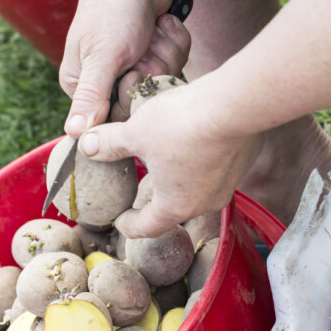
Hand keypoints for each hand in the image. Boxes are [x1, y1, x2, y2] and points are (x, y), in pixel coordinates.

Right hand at [60, 0, 188, 135]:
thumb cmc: (112, 9)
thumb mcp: (102, 58)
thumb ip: (91, 98)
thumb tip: (73, 135)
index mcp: (82, 86)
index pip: (116, 119)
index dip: (133, 97)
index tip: (133, 72)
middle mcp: (106, 80)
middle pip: (144, 101)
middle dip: (152, 69)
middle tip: (142, 44)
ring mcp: (134, 65)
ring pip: (165, 81)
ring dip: (165, 51)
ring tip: (151, 30)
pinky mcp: (155, 51)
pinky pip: (177, 62)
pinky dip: (174, 40)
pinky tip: (161, 24)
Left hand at [75, 83, 264, 237]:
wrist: (234, 103)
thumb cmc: (180, 123)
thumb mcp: (135, 132)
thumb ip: (109, 143)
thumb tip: (86, 146)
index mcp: (175, 205)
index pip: (148, 228)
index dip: (129, 225)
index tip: (121, 220)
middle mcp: (205, 202)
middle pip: (176, 207)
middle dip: (158, 197)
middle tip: (145, 185)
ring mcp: (230, 183)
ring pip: (201, 186)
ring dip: (185, 175)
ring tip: (172, 156)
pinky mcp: (245, 160)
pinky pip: (221, 166)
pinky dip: (207, 157)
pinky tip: (199, 137)